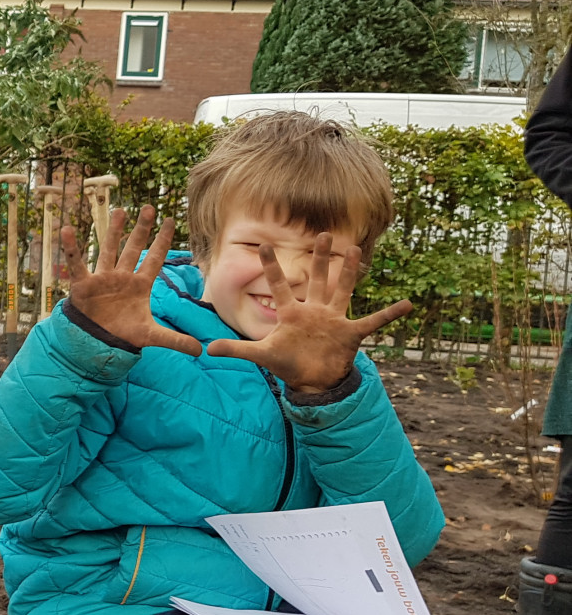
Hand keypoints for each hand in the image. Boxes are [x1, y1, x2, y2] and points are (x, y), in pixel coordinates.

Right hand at [60, 206, 200, 355]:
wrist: (97, 342)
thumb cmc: (122, 334)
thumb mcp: (151, 336)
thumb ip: (175, 340)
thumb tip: (201, 350)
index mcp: (139, 285)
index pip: (154, 258)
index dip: (162, 240)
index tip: (170, 221)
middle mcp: (122, 277)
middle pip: (133, 248)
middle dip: (141, 229)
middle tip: (149, 208)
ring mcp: (102, 278)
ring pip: (109, 250)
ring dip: (113, 231)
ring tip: (120, 211)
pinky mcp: (83, 284)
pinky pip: (77, 263)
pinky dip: (71, 248)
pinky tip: (67, 230)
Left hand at [205, 234, 411, 391]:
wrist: (312, 381)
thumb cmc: (287, 364)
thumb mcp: (261, 355)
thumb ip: (236, 349)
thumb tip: (207, 349)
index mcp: (292, 314)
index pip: (278, 285)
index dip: (270, 267)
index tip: (261, 245)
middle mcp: (315, 310)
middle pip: (316, 279)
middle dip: (319, 258)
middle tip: (322, 234)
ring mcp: (334, 320)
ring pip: (343, 289)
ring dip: (350, 271)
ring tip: (357, 249)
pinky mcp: (351, 333)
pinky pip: (374, 321)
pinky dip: (390, 314)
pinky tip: (408, 303)